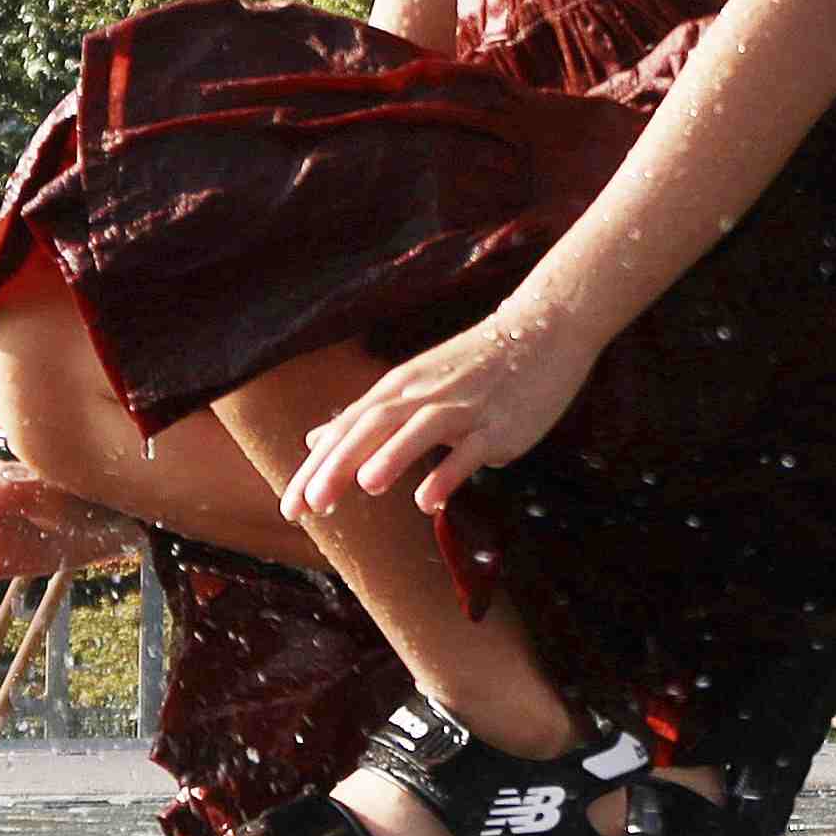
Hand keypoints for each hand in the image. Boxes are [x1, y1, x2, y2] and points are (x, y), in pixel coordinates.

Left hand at [282, 303, 599, 522]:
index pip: (347, 429)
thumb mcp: (415, 383)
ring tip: (365, 486)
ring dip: (392, 455)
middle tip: (308, 506)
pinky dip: (448, 471)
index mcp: (401, 387)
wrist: (545, 327)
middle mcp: (425, 394)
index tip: (290, 508)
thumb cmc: (475, 364)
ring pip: (421, 428)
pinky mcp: (499, 424)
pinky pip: (470, 450)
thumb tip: (315, 439)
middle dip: (338, 466)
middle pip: (374, 426)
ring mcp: (464, 407)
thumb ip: (366, 415)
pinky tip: (428, 501)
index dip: (316, 467)